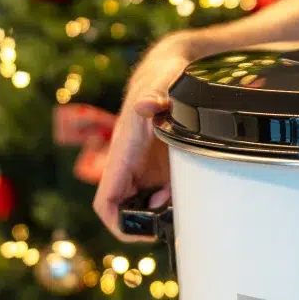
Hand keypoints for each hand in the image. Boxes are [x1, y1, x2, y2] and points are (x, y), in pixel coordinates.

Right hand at [93, 32, 200, 239]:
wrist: (169, 70)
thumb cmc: (161, 77)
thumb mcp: (162, 83)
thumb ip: (155, 94)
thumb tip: (147, 105)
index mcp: (123, 154)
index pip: (106, 200)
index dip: (118, 222)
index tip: (143, 229)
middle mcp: (130, 166)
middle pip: (126, 211)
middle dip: (147, 222)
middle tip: (174, 215)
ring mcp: (144, 169)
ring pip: (145, 206)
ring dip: (163, 213)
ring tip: (185, 201)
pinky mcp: (160, 168)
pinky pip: (161, 195)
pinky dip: (175, 202)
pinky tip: (192, 191)